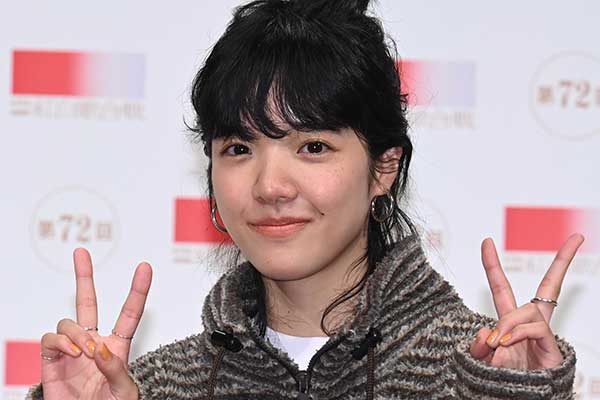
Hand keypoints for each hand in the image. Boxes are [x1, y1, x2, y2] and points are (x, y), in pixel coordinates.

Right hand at [39, 248, 151, 399]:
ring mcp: (72, 351)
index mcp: (117, 348)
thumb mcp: (125, 392)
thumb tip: (100, 348)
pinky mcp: (52, 362)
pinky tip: (72, 353)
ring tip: (86, 352)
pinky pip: (50, 339)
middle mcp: (94, 344)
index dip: (138, 290)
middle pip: (88, 303)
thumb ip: (116, 369)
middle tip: (81, 254)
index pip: (129, 313)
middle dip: (84, 277)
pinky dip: (60, 342)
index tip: (145, 268)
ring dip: (77, 333)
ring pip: (69, 323)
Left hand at [469, 233, 583, 369]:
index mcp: (509, 323)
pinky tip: (505, 343)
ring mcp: (542, 335)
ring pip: (527, 311)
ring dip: (508, 323)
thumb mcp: (481, 361)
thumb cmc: (501, 383)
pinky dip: (517, 333)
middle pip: (548, 288)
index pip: (502, 289)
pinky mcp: (551, 349)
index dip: (493, 265)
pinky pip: (535, 329)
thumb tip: (485, 331)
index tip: (487, 242)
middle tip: (576, 239)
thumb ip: (478, 346)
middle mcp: (529, 325)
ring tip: (496, 343)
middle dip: (562, 263)